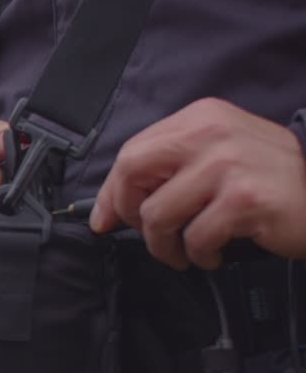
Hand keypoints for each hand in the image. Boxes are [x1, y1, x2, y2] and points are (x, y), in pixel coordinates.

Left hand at [90, 98, 305, 269]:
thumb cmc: (268, 182)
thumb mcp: (219, 155)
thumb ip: (171, 167)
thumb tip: (110, 206)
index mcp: (202, 117)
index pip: (133, 151)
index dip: (112, 191)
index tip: (105, 219)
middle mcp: (213, 133)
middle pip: (132, 172)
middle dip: (127, 212)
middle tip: (147, 234)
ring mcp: (229, 164)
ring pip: (157, 213)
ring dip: (164, 245)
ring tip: (183, 252)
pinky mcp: (244, 199)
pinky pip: (195, 237)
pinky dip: (198, 255)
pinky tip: (213, 253)